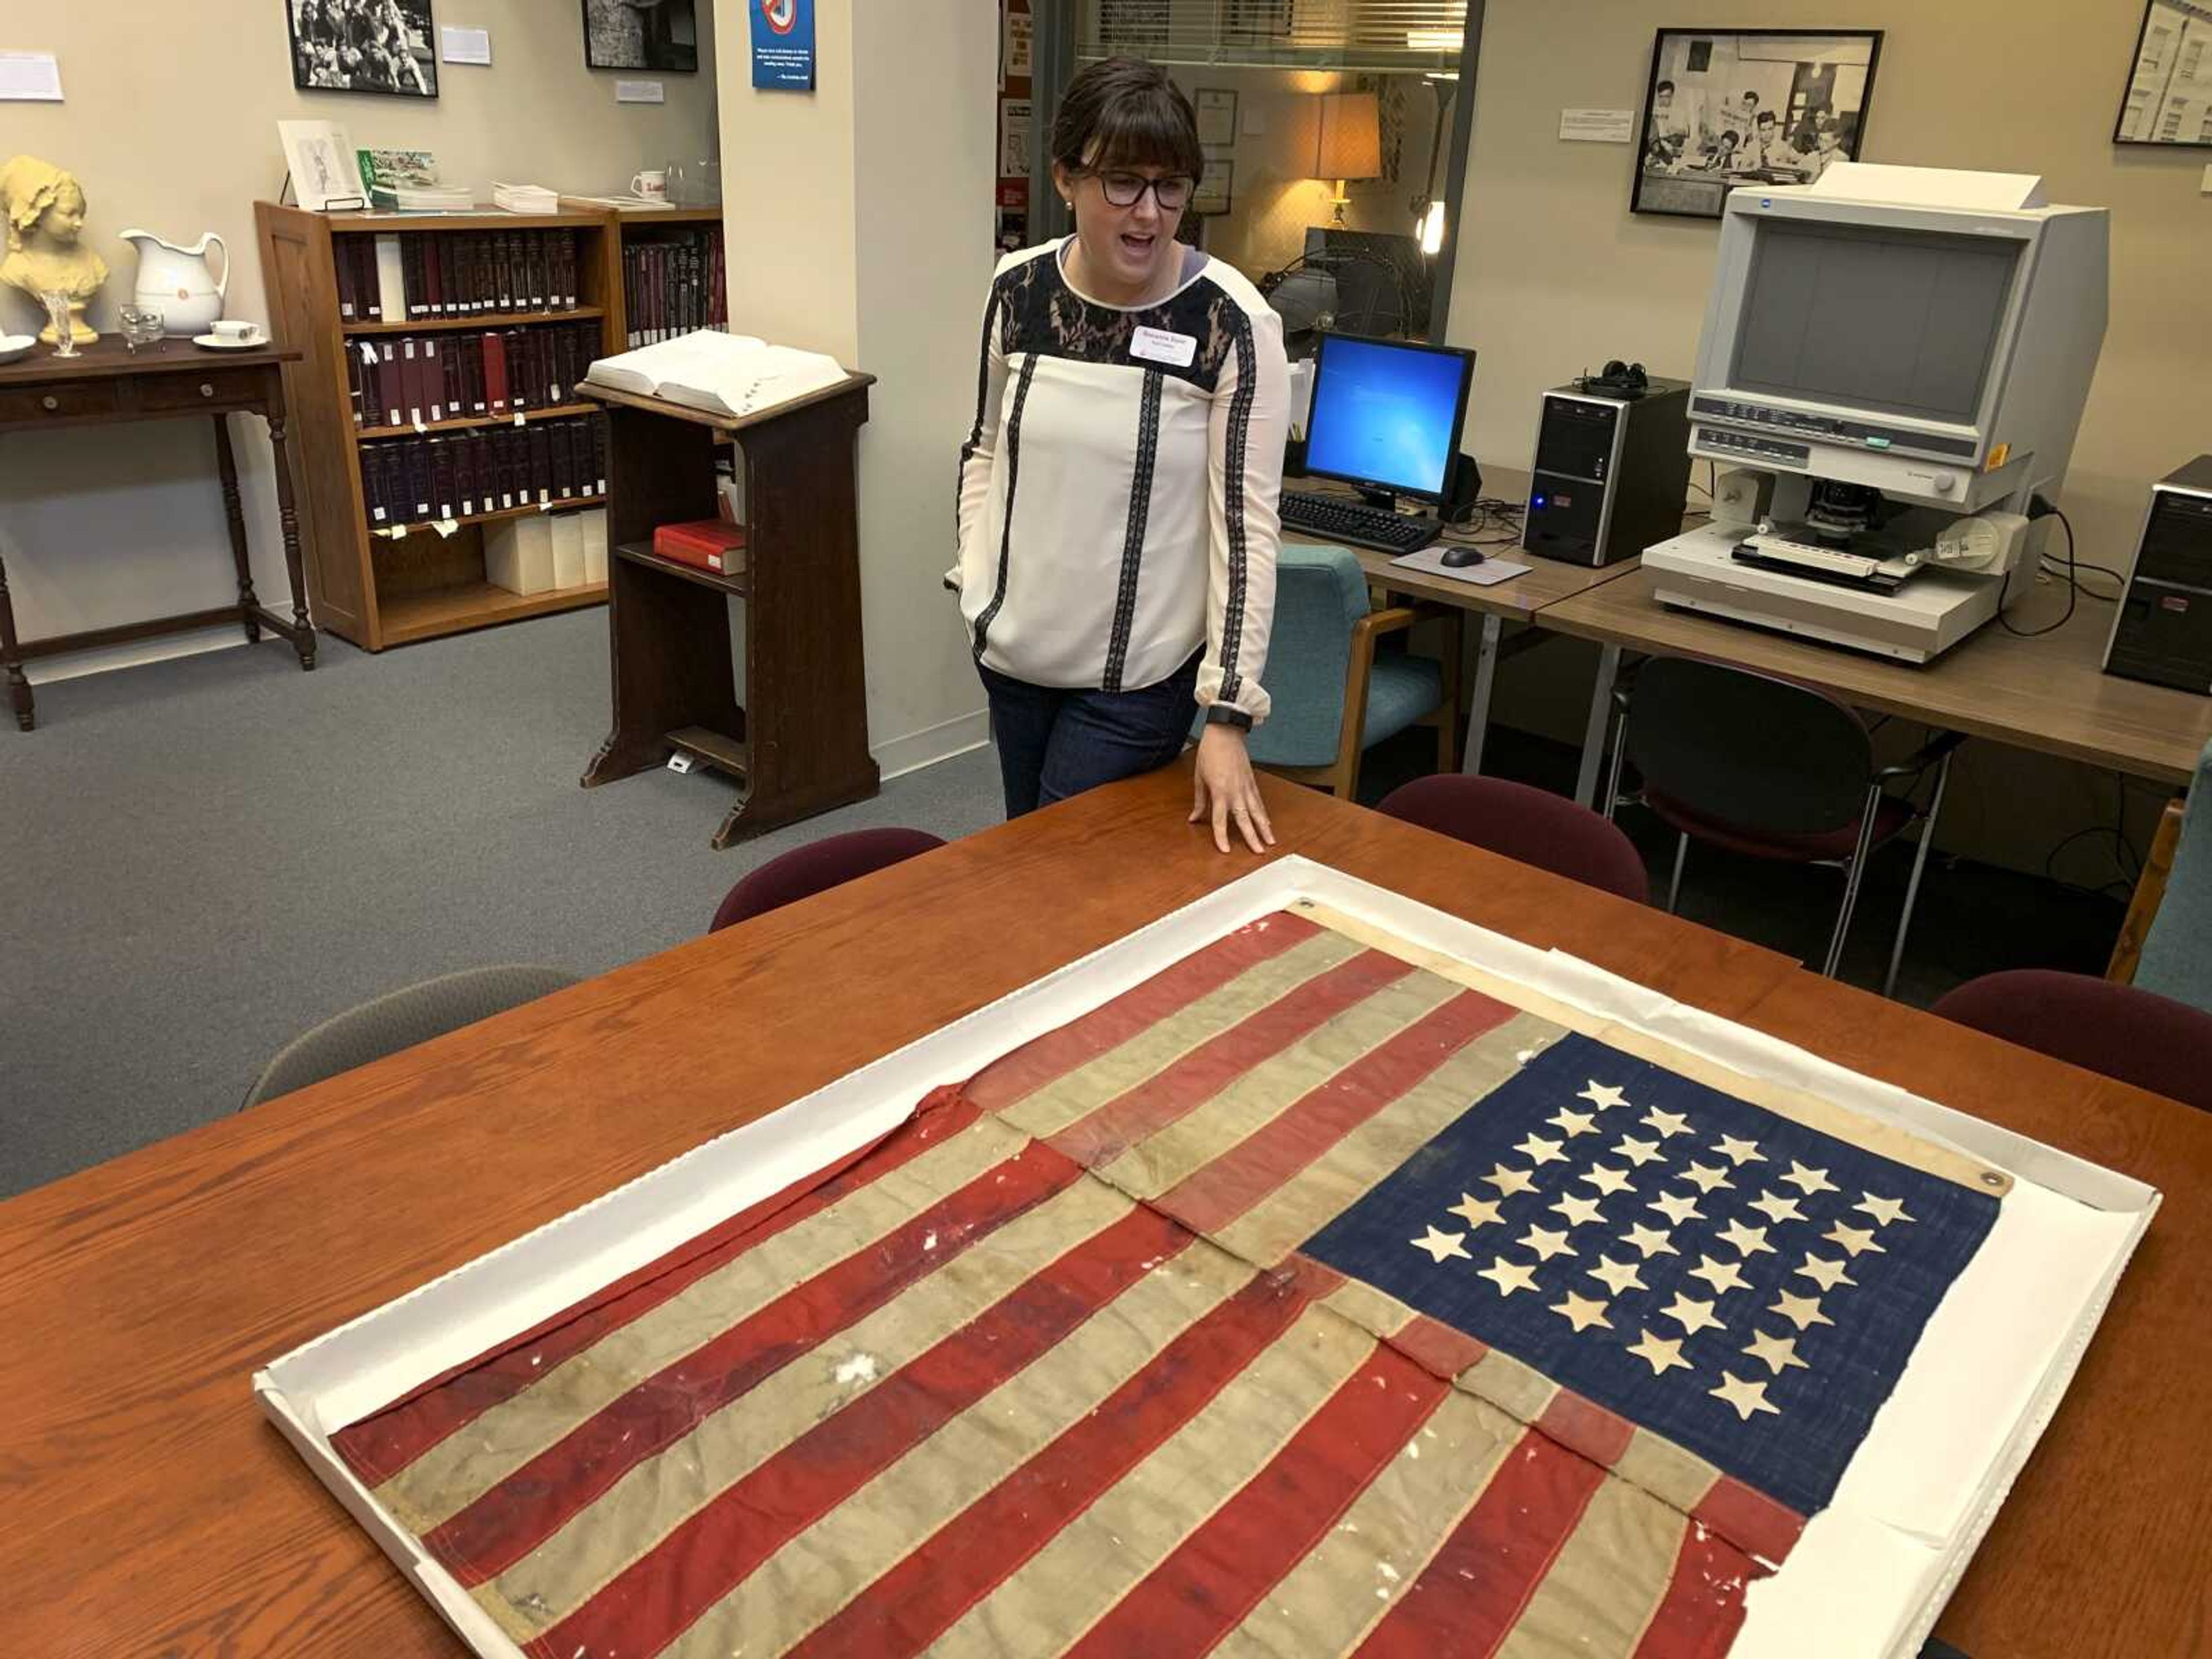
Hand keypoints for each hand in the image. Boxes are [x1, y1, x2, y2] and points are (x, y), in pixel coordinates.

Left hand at [1190, 724, 1275, 854]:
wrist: (1225, 733)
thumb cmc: (1209, 753)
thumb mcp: (1199, 778)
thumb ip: (1199, 800)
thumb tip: (1194, 818)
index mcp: (1220, 791)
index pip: (1220, 820)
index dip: (1221, 836)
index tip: (1225, 850)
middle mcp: (1235, 792)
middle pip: (1244, 819)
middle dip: (1252, 837)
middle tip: (1259, 852)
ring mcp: (1246, 787)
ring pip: (1257, 812)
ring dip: (1264, 828)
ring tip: (1271, 842)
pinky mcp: (1252, 782)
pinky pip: (1259, 802)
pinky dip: (1264, 814)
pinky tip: (1267, 823)